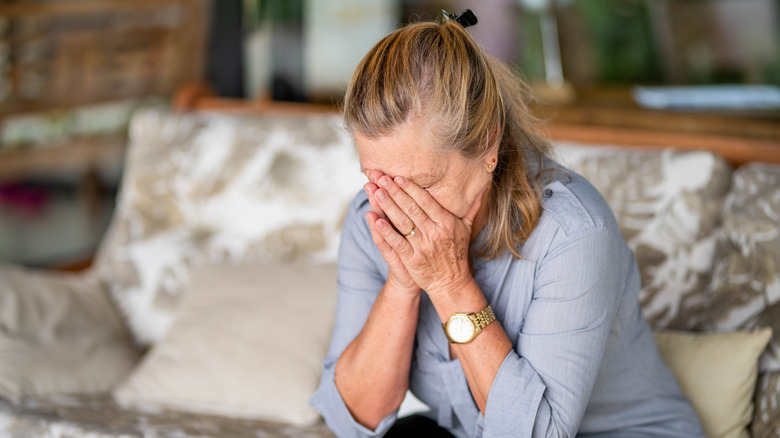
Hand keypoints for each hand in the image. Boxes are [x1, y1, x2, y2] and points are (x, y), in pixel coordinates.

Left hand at [367, 173, 483, 296]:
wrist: (452, 282)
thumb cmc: (457, 253)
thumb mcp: (467, 228)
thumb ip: (471, 207)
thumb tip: (482, 188)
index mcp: (446, 222)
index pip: (425, 201)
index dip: (410, 188)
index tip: (398, 177)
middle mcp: (434, 232)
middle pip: (411, 208)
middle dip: (394, 192)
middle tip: (381, 178)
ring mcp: (423, 246)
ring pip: (402, 222)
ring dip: (388, 206)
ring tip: (376, 191)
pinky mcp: (413, 259)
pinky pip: (397, 242)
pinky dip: (386, 231)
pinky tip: (376, 220)